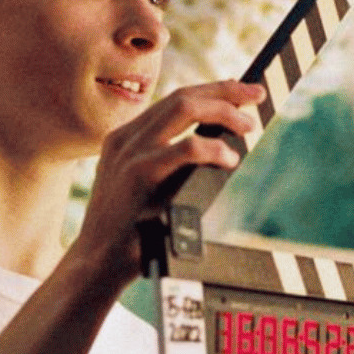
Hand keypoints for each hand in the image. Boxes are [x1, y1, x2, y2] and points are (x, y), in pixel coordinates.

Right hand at [72, 80, 265, 286]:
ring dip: (223, 111)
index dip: (211, 90)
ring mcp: (130, 152)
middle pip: (182, 95)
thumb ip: (169, 165)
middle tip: (256, 95)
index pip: (173, 99)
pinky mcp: (139, 174)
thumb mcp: (143, 188)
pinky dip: (213, 148)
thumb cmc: (129, 231)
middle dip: (225, 90)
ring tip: (248, 125)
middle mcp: (126, 138)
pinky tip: (229, 158)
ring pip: (184, 108)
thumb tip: (218, 147)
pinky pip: (185, 147)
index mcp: (126, 138)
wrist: (97, 262)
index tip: (240, 91)